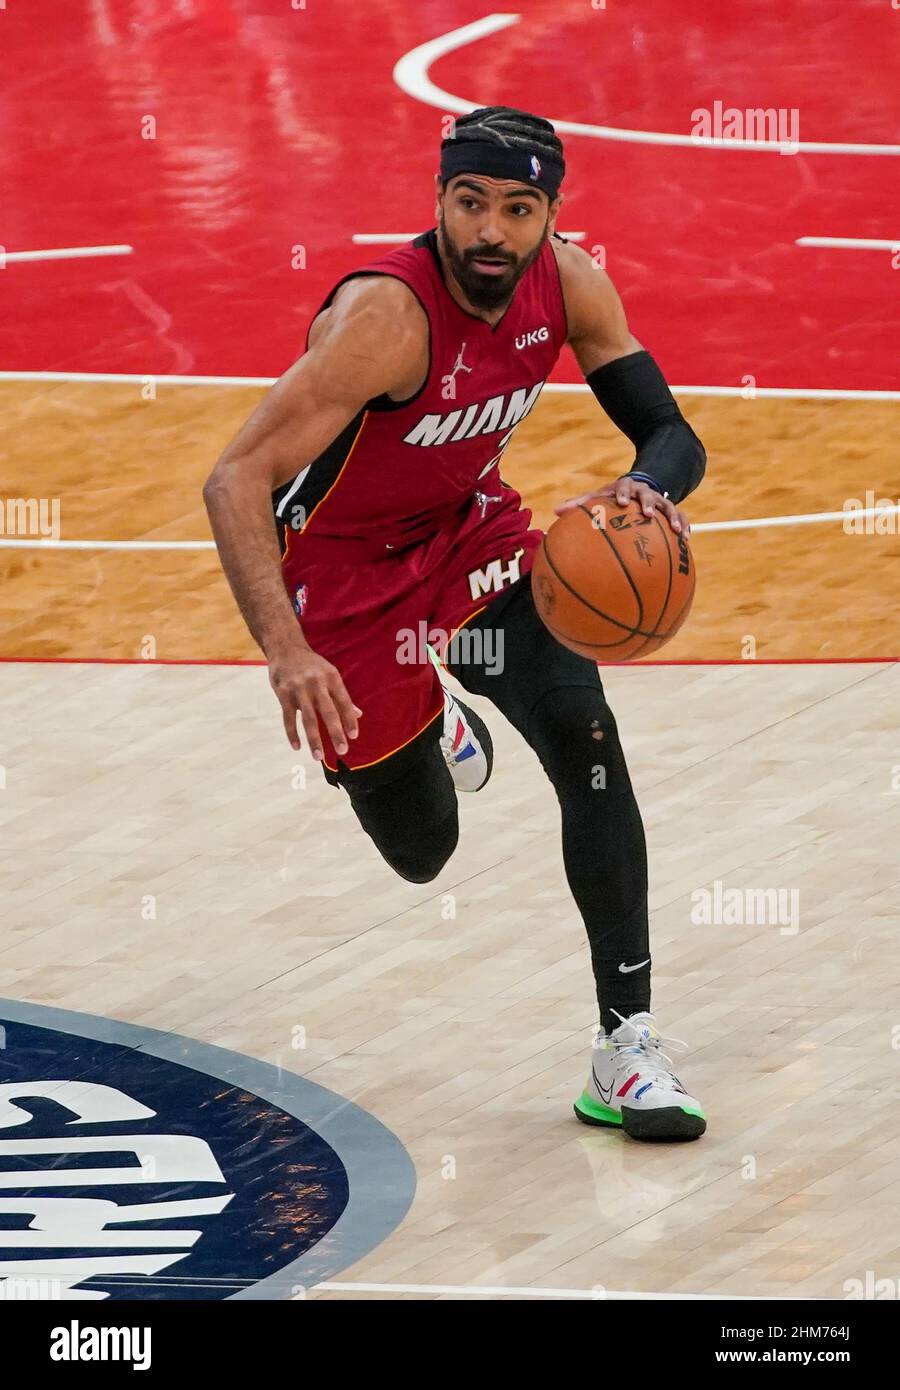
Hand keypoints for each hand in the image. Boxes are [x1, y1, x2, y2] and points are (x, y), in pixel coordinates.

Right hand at [268, 641, 361, 758]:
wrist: (285, 648)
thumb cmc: (311, 665)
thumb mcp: (330, 674)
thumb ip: (342, 696)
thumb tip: (358, 715)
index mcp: (331, 677)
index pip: (343, 701)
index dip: (349, 719)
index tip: (354, 736)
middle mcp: (316, 683)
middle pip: (328, 712)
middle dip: (336, 732)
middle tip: (343, 750)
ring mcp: (298, 689)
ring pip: (308, 718)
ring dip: (314, 739)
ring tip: (318, 756)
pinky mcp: (283, 694)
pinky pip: (288, 717)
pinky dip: (292, 733)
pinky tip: (297, 746)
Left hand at [555, 476, 690, 536]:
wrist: (640, 484)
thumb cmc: (613, 496)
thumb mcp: (599, 496)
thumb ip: (580, 504)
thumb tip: (556, 512)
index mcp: (627, 488)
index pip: (626, 488)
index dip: (625, 494)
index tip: (622, 502)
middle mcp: (645, 493)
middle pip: (650, 496)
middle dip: (650, 504)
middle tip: (648, 513)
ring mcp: (660, 501)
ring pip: (670, 507)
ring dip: (675, 518)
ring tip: (678, 531)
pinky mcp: (671, 510)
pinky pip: (681, 518)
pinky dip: (685, 527)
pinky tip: (686, 540)